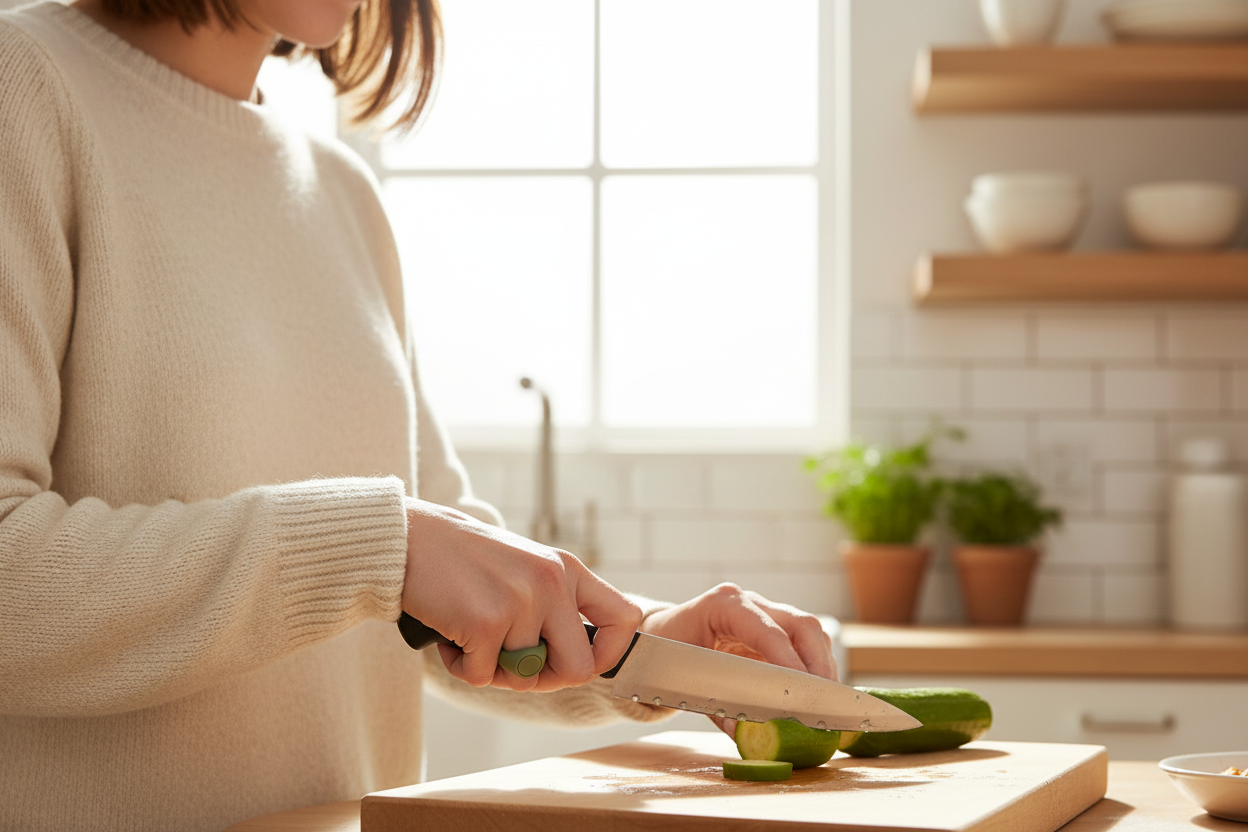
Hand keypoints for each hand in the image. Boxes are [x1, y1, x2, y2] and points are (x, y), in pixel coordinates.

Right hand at [401, 497, 640, 692]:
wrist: (410, 537)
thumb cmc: (465, 561)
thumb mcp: (525, 568)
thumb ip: (554, 605)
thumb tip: (578, 664)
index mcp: (566, 569)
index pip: (624, 618)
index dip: (609, 653)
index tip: (583, 661)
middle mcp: (551, 583)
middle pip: (579, 668)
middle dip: (546, 679)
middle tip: (515, 665)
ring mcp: (520, 602)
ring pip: (524, 677)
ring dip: (493, 669)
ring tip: (471, 635)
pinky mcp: (485, 623)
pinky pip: (483, 677)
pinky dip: (462, 667)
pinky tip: (450, 637)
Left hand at [640, 583, 835, 736]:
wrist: (656, 640)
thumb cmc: (665, 655)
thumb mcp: (685, 679)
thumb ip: (716, 706)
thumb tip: (745, 733)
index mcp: (723, 605)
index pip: (767, 630)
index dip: (790, 662)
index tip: (805, 692)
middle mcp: (749, 603)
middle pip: (801, 624)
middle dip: (817, 664)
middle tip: (823, 702)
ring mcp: (764, 613)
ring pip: (810, 633)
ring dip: (821, 668)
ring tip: (823, 704)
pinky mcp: (773, 630)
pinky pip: (805, 646)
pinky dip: (813, 671)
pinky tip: (812, 697)